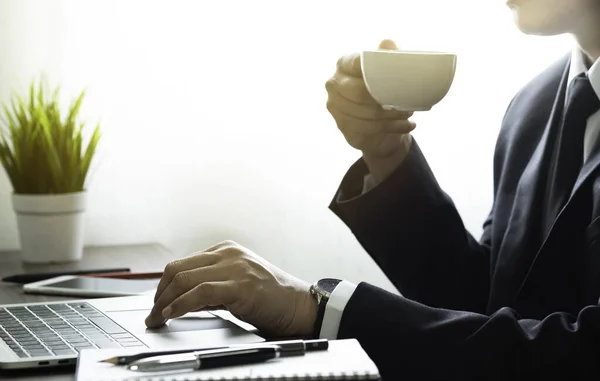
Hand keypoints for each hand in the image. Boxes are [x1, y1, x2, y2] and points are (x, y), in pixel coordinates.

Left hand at [145, 240, 317, 337]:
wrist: (298, 305)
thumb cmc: (270, 297)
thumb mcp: (236, 282)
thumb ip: (211, 284)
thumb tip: (179, 299)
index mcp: (225, 250)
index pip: (182, 263)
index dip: (163, 286)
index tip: (157, 304)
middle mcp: (228, 253)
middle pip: (177, 269)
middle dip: (159, 294)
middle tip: (153, 315)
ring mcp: (235, 267)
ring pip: (184, 279)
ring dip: (165, 303)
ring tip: (158, 319)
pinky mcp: (241, 285)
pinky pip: (200, 292)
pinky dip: (181, 305)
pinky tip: (173, 315)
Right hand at [326, 39, 414, 181]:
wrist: (377, 121)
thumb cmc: (382, 89)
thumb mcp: (388, 70)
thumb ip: (387, 56)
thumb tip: (386, 44)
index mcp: (343, 64)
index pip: (357, 64)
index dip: (374, 70)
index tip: (393, 77)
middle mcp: (334, 85)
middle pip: (360, 94)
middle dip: (386, 100)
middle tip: (408, 103)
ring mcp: (336, 108)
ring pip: (366, 115)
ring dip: (391, 117)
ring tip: (409, 114)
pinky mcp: (343, 128)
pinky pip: (368, 130)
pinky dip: (391, 129)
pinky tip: (405, 126)